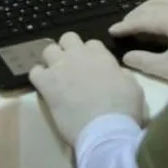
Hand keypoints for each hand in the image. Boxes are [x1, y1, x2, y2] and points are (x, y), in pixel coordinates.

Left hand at [29, 32, 144, 145]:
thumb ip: (122, 74)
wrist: (105, 129)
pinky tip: (44, 87)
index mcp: (101, 55)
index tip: (91, 67)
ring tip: (56, 75)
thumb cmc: (124, 109)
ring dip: (52, 60)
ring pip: (48, 50)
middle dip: (68, 49)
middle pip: (68, 38)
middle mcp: (78, 55)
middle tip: (72, 66)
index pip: (92, 44)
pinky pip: (34, 72)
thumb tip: (116, 72)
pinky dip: (39, 77)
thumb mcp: (133, 86)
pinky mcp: (46, 83)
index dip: (91, 55)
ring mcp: (60, 67)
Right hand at [109, 0, 167, 83]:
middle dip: (135, 15)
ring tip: (138, 18)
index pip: (142, 20)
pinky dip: (163, 3)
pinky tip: (163, 10)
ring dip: (148, 7)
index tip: (112, 31)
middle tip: (123, 27)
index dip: (126, 26)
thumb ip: (146, 61)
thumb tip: (127, 56)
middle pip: (152, 6)